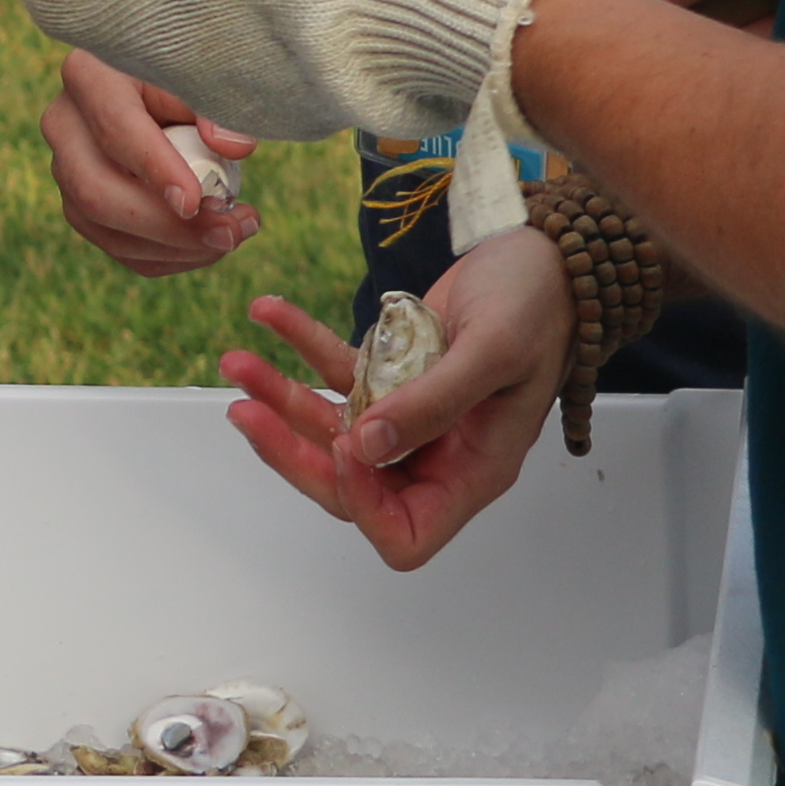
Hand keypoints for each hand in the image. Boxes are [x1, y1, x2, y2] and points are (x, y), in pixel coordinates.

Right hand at [43, 48, 257, 276]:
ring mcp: (64, 169)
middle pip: (95, 191)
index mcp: (88, 75)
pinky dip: (165, 256)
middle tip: (227, 233)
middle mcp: (64, 125)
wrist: (151, 85)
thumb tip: (236, 147)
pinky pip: (115, 246)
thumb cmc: (177, 74)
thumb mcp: (198, 75)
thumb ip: (216, 106)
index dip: (154, 169)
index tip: (195, 200)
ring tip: (230, 237)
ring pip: (103, 227)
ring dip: (173, 247)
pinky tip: (207, 246)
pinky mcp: (79, 205)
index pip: (114, 129)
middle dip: (165, 225)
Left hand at [218, 226, 564, 571]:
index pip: (405, 532)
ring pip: (333, 428)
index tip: (343, 446)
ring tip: (237, 362)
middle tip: (246, 412)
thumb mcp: (493, 352)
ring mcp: (413, 415)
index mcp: (473, 470)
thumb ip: (431, 404)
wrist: (548, 253)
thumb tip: (364, 449)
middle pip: (352, 484)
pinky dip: (301, 345)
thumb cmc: (540, 305)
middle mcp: (438, 454)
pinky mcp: (396, 373)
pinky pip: (339, 372)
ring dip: (282, 397)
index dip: (363, 503)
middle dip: (292, 451)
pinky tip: (270, 313)